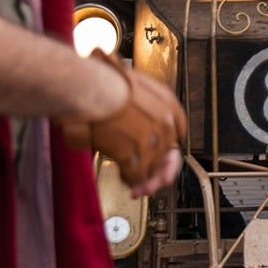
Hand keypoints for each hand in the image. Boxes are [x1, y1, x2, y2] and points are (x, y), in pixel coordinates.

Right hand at [57, 52, 187, 196]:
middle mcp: (164, 124)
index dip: (169, 149)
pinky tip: (128, 183)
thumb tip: (141, 115)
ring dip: (145, 179)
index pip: (176, 134)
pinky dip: (131, 181)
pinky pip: (136, 175)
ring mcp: (149, 140)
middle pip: (165, 154)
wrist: (91, 88)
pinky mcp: (131, 154)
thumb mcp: (139, 84)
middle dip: (157, 170)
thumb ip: (148, 102)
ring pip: (152, 167)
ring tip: (138, 186)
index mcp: (168, 105)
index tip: (164, 159)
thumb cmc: (106, 81)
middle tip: (152, 181)